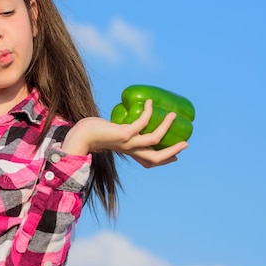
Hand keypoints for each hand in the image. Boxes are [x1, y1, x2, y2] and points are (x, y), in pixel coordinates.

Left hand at [62, 99, 187, 167]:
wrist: (79, 135)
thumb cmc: (92, 133)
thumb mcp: (109, 134)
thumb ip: (116, 132)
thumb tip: (120, 123)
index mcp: (128, 152)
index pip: (149, 162)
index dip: (164, 160)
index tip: (176, 156)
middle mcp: (130, 151)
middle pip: (156, 158)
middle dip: (172, 151)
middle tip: (186, 142)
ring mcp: (127, 143)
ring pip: (154, 140)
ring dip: (166, 127)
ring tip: (173, 114)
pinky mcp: (123, 134)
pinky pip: (142, 123)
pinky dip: (148, 112)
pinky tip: (149, 103)